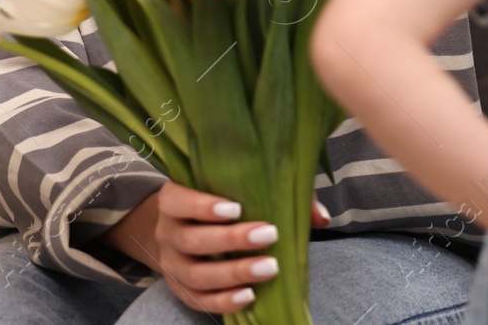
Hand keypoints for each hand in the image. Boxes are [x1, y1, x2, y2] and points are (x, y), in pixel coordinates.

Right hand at [102, 183, 331, 315]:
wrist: (184, 227)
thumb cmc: (222, 200)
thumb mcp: (242, 187)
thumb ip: (281, 192)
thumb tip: (320, 217)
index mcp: (174, 198)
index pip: (179, 200)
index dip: (203, 206)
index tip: (237, 209)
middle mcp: (167, 231)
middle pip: (192, 239)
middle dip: (231, 240)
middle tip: (268, 235)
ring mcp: (171, 263)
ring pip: (195, 273)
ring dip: (233, 273)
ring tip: (269, 269)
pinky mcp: (178, 288)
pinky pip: (197, 299)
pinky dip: (223, 301)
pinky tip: (249, 295)